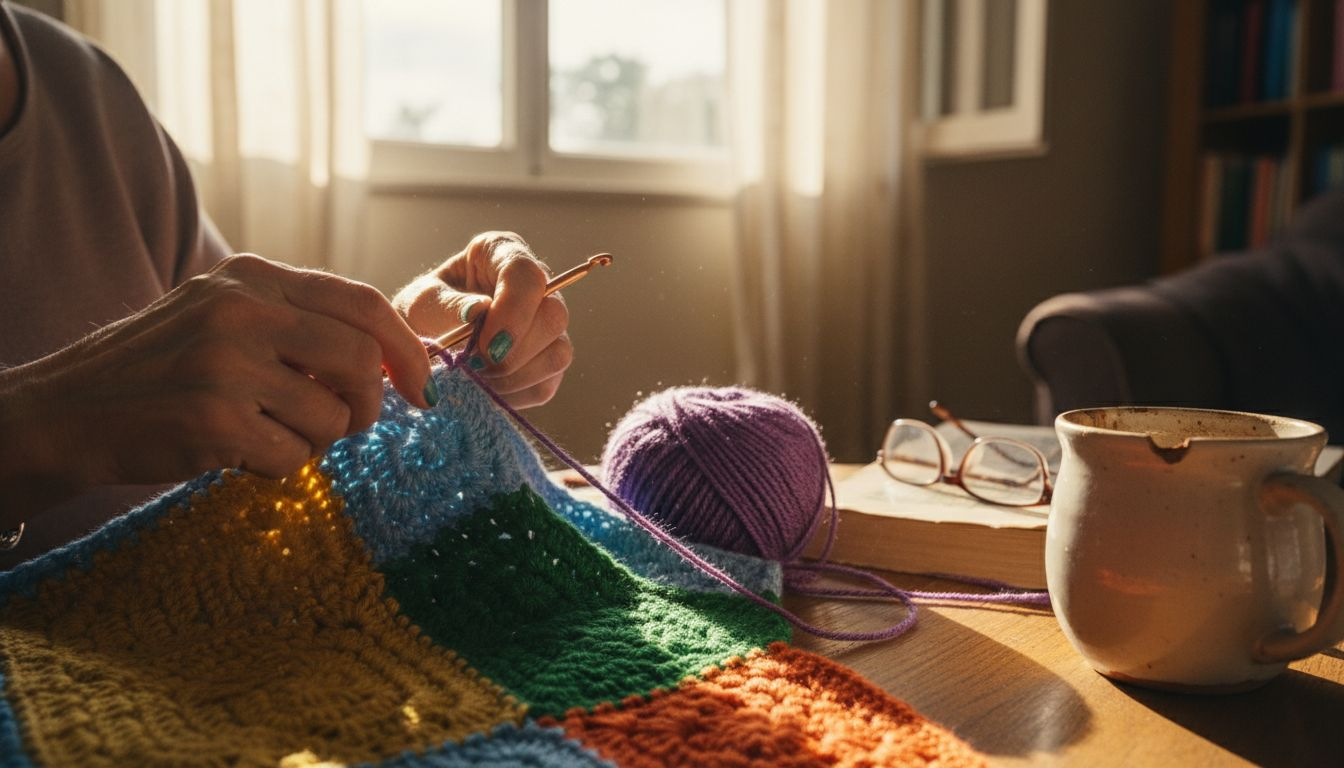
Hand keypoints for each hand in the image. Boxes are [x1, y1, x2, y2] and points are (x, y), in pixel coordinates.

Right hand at [0, 254, 432, 523]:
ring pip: (333, 418)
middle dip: (368, 404)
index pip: (363, 302)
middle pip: (361, 361)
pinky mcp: (215, 422)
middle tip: (347, 422)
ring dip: (315, 442)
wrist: (67, 411)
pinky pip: (294, 459)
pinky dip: (278, 467)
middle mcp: (242, 311)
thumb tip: (390, 359)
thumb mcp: (224, 316)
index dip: (406, 347)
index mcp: (252, 277)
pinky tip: (238, 452)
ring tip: (267, 432)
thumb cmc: (162, 369)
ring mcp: (227, 366)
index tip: (422, 387)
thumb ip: (298, 323)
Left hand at [393, 231, 571, 408]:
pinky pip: (545, 385)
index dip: (514, 311)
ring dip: (514, 376)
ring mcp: (547, 327)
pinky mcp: (546, 364)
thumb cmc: (420, 314)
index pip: (526, 275)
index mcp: (502, 254)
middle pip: (554, 316)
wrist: (418, 347)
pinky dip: (513, 394)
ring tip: (476, 378)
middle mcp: (536, 287)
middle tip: (475, 365)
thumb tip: (479, 310)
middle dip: (515, 351)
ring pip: (558, 354)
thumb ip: (446, 306)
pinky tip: (485, 388)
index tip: (486, 347)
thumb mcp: (420, 303)